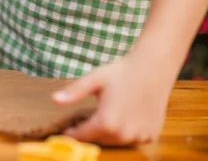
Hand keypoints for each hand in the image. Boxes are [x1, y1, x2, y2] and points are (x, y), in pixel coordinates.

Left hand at [52, 52, 172, 146]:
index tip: (67, 129)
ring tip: (111, 112)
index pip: (82, 136)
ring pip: (117, 141)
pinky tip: (129, 114)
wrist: (153, 67)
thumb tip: (54, 100)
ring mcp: (138, 137)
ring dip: (111, 132)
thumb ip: (74, 91)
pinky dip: (128, 131)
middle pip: (100, 139)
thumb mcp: (95, 78)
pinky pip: (133, 138)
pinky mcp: (151, 136)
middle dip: (93, 130)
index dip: (73, 133)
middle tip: (92, 115)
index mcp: (106, 122)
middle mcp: (122, 135)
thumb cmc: (122, 71)